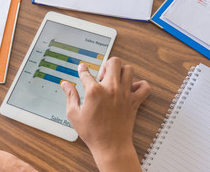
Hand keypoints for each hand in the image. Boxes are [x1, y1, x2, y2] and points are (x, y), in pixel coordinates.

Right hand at [61, 57, 149, 171]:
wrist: (111, 147)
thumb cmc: (92, 133)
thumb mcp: (74, 115)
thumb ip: (70, 96)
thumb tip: (65, 84)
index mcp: (94, 91)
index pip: (86, 73)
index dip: (82, 69)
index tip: (82, 68)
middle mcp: (111, 89)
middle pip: (113, 62)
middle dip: (107, 64)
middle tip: (103, 74)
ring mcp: (125, 94)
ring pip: (129, 69)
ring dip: (122, 71)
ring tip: (116, 79)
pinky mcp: (135, 101)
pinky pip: (145, 87)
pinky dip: (141, 85)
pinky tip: (132, 88)